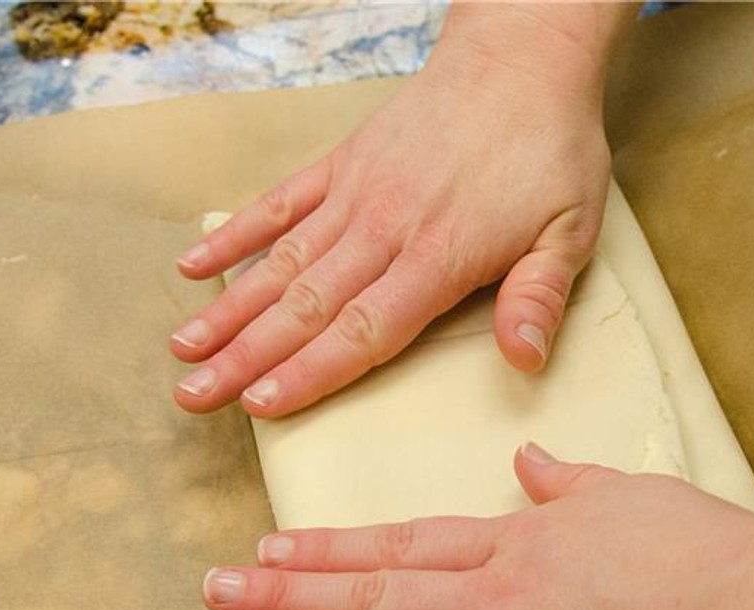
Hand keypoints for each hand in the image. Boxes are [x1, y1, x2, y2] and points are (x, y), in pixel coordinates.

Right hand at [170, 6, 624, 416]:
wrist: (520, 60)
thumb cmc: (550, 152)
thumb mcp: (571, 231)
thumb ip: (539, 297)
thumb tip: (524, 359)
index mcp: (440, 255)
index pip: (364, 329)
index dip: (310, 371)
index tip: (261, 405)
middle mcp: (385, 227)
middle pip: (306, 306)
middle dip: (246, 356)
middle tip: (194, 396)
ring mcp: (356, 192)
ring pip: (280, 260)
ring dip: (229, 308)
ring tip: (182, 348)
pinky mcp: (342, 163)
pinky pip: (278, 203)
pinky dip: (235, 233)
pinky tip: (195, 266)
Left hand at [201, 445, 753, 609]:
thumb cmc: (703, 554)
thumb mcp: (631, 494)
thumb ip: (569, 482)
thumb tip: (530, 460)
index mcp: (517, 544)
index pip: (403, 542)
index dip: (330, 547)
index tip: (273, 546)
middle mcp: (490, 600)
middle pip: (370, 593)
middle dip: (285, 592)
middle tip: (215, 591)